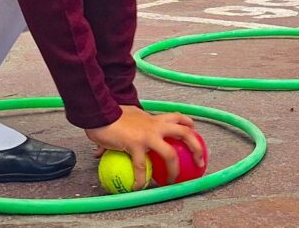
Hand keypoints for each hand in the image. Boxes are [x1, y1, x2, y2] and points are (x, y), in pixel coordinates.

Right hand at [86, 106, 204, 190]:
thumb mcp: (124, 116)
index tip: (193, 129)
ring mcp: (147, 136)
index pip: (176, 117)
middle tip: (199, 161)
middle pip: (184, 133)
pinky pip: (141, 167)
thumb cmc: (108, 114)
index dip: (188, 123)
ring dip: (174, 169)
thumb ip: (126, 126)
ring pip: (170, 153)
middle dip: (196, 147)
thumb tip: (118, 141)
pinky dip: (140, 179)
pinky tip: (137, 186)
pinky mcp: (136, 145)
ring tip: (172, 180)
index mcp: (152, 118)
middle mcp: (154, 125)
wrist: (98, 112)